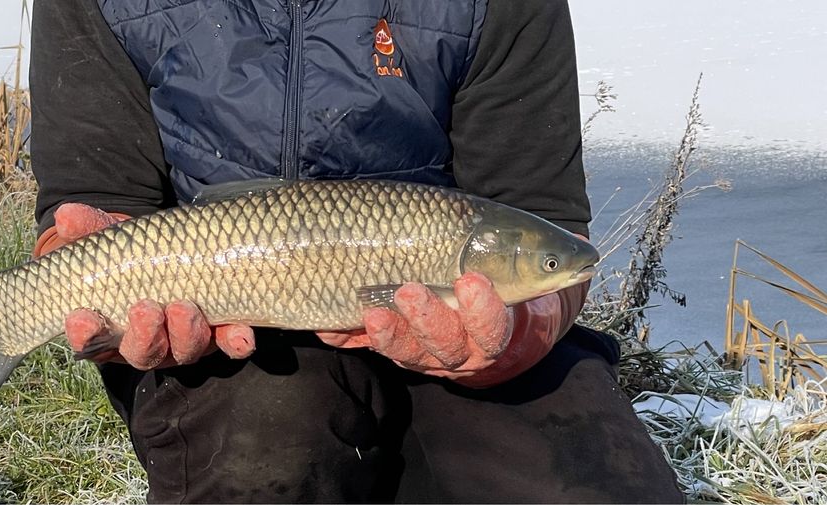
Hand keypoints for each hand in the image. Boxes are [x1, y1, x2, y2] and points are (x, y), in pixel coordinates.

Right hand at [35, 202, 256, 368]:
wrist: (181, 249)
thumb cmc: (136, 252)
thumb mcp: (114, 239)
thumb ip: (91, 231)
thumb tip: (66, 215)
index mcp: (112, 326)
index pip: (92, 341)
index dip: (85, 334)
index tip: (80, 318)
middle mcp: (149, 342)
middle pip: (143, 353)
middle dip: (143, 335)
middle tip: (145, 310)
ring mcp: (185, 341)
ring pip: (185, 350)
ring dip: (185, 333)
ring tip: (184, 307)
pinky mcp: (221, 334)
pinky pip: (231, 345)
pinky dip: (236, 342)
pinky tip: (242, 334)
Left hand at [318, 272, 568, 387]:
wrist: (479, 295)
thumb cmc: (502, 270)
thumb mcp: (520, 263)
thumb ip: (539, 258)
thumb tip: (583, 256)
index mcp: (492, 330)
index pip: (492, 330)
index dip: (483, 312)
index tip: (472, 281)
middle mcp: (457, 347)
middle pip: (443, 347)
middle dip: (428, 321)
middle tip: (411, 290)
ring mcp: (420, 349)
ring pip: (404, 353)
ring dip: (387, 333)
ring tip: (371, 307)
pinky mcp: (388, 342)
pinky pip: (363, 346)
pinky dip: (345, 335)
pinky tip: (329, 327)